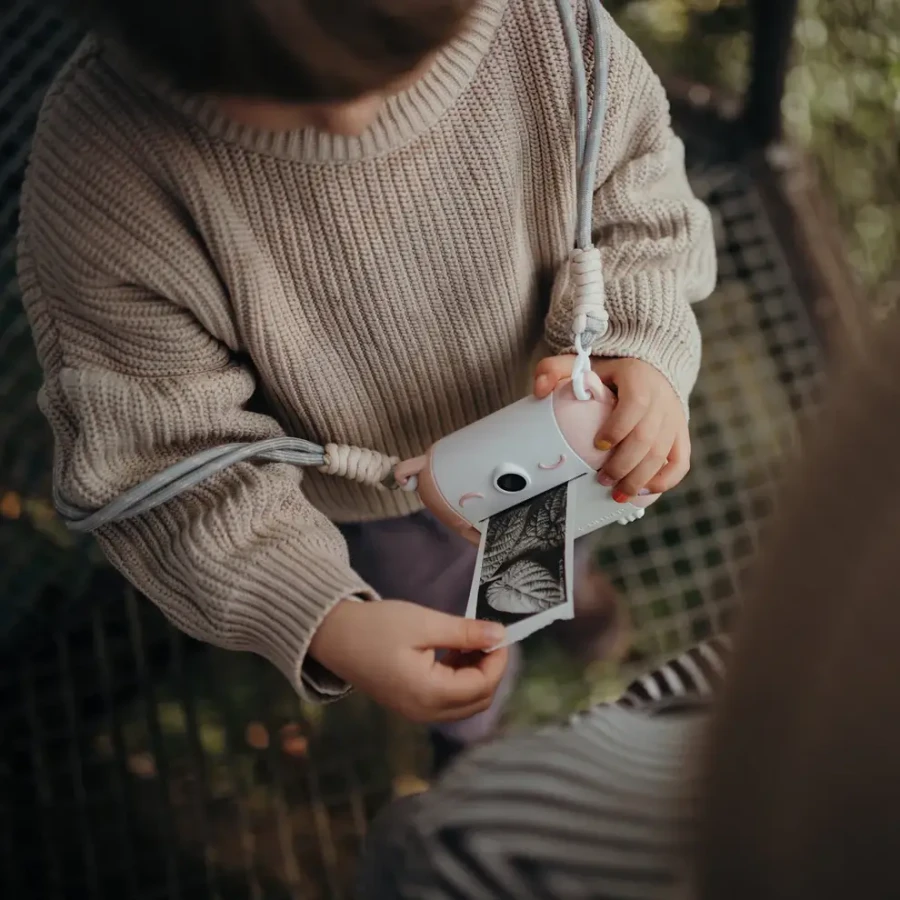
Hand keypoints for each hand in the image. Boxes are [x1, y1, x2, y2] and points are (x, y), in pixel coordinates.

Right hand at [309, 600, 508, 722]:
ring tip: (470, 640)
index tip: (501, 632)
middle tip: (489, 636)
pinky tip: (454, 652)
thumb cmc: (376, 627)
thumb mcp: (424, 623)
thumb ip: (465, 633)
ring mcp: (416, 713)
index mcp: (429, 694)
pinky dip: (459, 679)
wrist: (331, 636)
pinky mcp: (410, 705)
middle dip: (490, 669)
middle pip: (478, 700)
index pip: (483, 686)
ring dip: (476, 674)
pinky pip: (447, 700)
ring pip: (465, 703)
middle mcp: (425, 712)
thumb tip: (499, 635)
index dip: (498, 660)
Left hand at [534, 355, 689, 500]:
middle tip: (602, 480)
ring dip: (640, 478)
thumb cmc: (608, 372)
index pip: (635, 405)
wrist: (648, 369)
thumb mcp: (582, 363)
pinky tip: (645, 491)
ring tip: (618, 494)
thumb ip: (554, 369)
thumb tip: (539, 392)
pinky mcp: (681, 434)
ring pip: (663, 454)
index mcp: (639, 379)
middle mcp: (662, 399)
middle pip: (647, 437)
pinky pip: (681, 462)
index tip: (597, 446)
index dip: (618, 428)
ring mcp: (674, 418)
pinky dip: (666, 480)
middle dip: (624, 464)